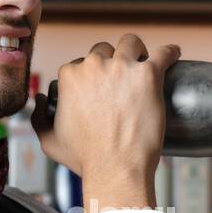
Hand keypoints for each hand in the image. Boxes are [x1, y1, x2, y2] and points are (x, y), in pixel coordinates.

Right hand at [31, 35, 179, 185]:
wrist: (115, 169)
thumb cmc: (86, 159)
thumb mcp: (49, 141)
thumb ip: (37, 118)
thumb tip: (38, 100)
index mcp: (70, 76)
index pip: (81, 63)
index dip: (92, 75)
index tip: (102, 87)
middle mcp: (95, 66)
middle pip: (105, 50)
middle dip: (113, 61)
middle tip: (124, 80)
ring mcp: (123, 68)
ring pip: (131, 43)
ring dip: (137, 51)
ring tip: (144, 63)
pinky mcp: (149, 75)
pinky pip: (164, 53)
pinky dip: (170, 52)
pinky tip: (174, 54)